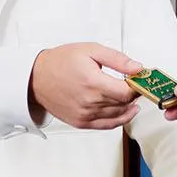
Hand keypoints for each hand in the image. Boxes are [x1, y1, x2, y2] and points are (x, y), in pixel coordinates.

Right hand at [29, 43, 144, 129]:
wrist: (36, 77)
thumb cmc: (60, 62)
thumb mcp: (91, 50)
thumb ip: (117, 59)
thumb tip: (137, 68)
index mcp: (93, 83)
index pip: (127, 93)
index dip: (137, 86)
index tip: (139, 80)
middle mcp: (89, 102)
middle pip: (124, 104)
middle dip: (133, 94)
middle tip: (135, 85)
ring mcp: (85, 115)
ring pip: (118, 115)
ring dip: (127, 106)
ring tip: (130, 96)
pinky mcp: (81, 122)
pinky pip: (107, 125)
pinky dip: (119, 119)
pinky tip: (125, 112)